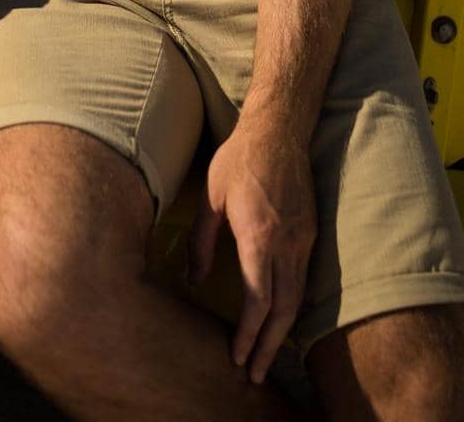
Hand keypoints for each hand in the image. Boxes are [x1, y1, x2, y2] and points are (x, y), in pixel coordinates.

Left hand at [187, 117, 316, 384]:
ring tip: (265, 355)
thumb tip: (193, 280)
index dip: (247, 334)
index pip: (257, 300)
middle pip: (282, 310)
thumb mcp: (210, 198)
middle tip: (252, 373)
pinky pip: (303, 279)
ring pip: (297, 298)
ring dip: (281, 331)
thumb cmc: (237, 160)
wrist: (278, 131)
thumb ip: (202, 242)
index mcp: (258, 236)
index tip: (236, 356)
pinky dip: (292, 306)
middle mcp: (286, 244)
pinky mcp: (311, 233)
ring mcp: (303, 240)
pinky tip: (279, 319)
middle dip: (268, 346)